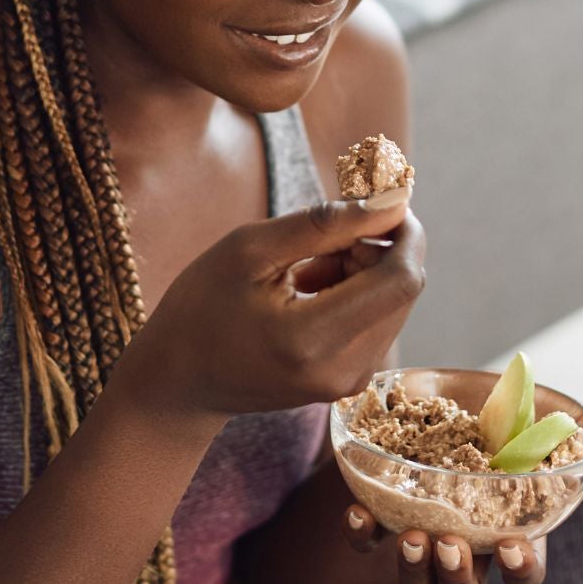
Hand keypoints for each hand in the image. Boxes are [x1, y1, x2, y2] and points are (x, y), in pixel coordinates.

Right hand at [111, 197, 425, 425]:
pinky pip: (377, 323)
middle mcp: (342, 371)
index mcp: (312, 338)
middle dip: (376, 248)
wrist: (178, 382)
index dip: (404, 232)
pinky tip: (307, 293)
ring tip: (302, 271)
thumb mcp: (250, 249)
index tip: (379, 200)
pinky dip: (354, 295)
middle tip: (319, 238)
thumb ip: (327, 224)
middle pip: (402, 289)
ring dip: (363, 272)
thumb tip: (394, 201)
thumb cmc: (202, 308)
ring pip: (393, 303)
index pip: (401, 279)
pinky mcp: (348, 383)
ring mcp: (348, 383)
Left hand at [340, 422, 582, 583]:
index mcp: (511, 532)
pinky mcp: (381, 516)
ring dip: (414, 573)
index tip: (509, 545)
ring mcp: (422, 538)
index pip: (524, 575)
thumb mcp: (544, 417)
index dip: (519, 569)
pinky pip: (367, 545)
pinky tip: (359, 510)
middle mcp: (467, 549)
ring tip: (411, 537)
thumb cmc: (504, 414)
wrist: (440, 389)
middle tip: (450, 545)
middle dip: (458, 581)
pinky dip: (362, 534)